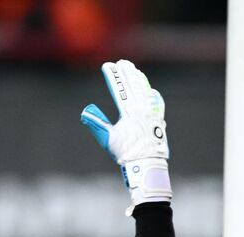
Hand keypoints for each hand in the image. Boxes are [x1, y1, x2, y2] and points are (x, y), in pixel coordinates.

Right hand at [80, 59, 171, 208]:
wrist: (147, 166)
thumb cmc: (127, 155)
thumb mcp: (109, 140)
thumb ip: (97, 124)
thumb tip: (86, 111)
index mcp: (129, 114)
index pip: (119, 90)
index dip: (113, 77)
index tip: (107, 66)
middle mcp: (142, 111)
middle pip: (134, 87)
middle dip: (127, 74)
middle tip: (122, 63)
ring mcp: (152, 116)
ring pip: (146, 93)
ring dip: (139, 81)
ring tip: (135, 71)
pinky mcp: (158, 123)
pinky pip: (157, 105)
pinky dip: (153, 96)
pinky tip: (151, 91)